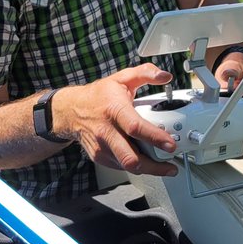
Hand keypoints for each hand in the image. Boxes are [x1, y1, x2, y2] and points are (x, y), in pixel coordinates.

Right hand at [52, 63, 178, 176]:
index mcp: (115, 110)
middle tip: (171, 165)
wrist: (70, 110)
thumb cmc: (98, 96)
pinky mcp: (99, 157)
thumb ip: (145, 73)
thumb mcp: (122, 78)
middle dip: (153, 165)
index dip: (155, 138)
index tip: (171, 144)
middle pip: (131, 157)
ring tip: (164, 167)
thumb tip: (165, 76)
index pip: (135, 128)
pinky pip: (121, 167)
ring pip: (127, 166)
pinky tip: (147, 163)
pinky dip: (136, 167)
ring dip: (148, 170)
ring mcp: (102, 146)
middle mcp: (107, 131)